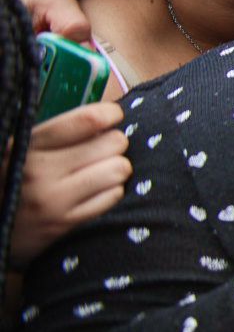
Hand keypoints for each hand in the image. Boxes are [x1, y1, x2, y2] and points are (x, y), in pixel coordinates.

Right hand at [13, 101, 128, 268]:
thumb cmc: (17, 177)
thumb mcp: (26, 148)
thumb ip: (62, 129)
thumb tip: (109, 108)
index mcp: (29, 145)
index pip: (87, 120)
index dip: (110, 113)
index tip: (112, 115)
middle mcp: (41, 171)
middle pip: (113, 143)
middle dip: (114, 143)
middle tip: (102, 149)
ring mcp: (54, 199)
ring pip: (119, 169)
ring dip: (115, 168)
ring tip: (100, 170)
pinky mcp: (67, 222)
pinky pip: (113, 196)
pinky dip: (111, 191)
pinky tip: (95, 191)